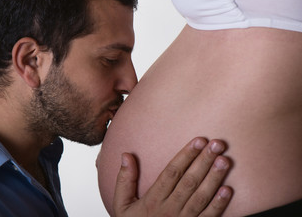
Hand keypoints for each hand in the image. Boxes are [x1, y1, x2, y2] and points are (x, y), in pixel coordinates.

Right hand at [113, 137, 231, 216]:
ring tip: (224, 161)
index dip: (186, 155)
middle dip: (204, 161)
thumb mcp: (122, 204)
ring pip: (201, 197)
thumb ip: (124, 180)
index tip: (198, 140)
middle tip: (217, 144)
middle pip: (189, 181)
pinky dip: (219, 204)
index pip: (171, 173)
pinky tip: (227, 190)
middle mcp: (170, 209)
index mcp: (153, 200)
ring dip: (214, 178)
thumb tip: (125, 155)